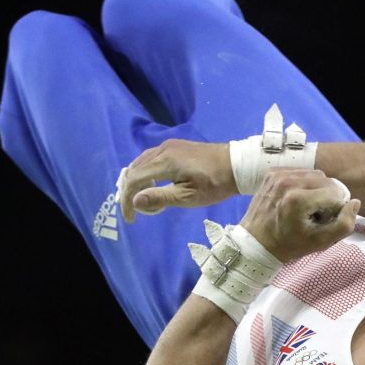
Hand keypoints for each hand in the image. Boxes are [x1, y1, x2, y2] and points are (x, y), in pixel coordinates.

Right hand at [116, 139, 237, 221]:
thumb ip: (160, 197)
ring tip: (145, 200)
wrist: (237, 164)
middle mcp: (162, 149)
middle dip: (130, 191)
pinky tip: (154, 184)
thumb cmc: (214, 184)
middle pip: (134, 169)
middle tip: (136, 211)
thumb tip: (134, 201)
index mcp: (164, 161)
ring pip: (141, 163)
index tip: (130, 219)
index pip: (134, 179)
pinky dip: (146, 172)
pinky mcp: (175, 146)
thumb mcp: (188, 197)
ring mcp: (169, 145)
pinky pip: (152, 158)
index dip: (127, 200)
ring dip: (137, 181)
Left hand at [239, 168, 360, 260]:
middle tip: (316, 214)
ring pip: (316, 174)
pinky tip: (295, 199)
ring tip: (306, 207)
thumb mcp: (320, 242)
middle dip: (328, 197)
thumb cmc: (288, 245)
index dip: (336, 208)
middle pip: (328, 181)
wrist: (255, 242)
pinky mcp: (273, 172)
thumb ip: (344, 224)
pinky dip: (304, 184)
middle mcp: (288, 182)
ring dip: (317, 189)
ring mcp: (278, 175)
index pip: (336, 193)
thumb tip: (355, 202)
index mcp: (298, 200)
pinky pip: (301, 172)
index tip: (322, 221)